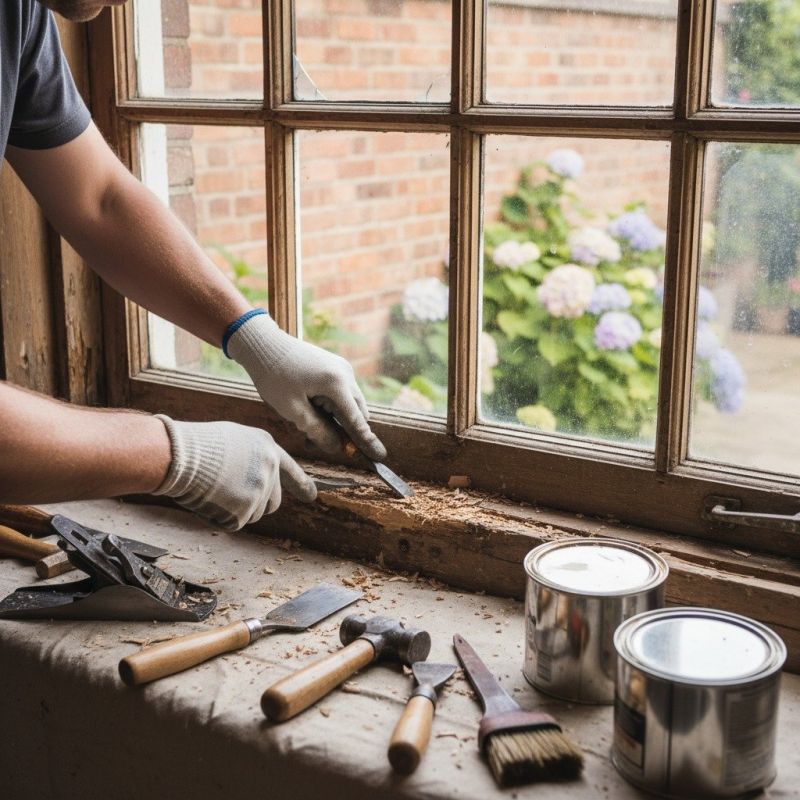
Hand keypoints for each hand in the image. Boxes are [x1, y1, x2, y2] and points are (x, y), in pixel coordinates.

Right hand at [153, 415, 315, 530]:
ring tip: (213, 490)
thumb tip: (253, 474)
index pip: (291, 471)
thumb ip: (251, 457)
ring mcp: (260, 491)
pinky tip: (208, 499)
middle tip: (231, 498)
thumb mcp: (235, 439)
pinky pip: (234, 523)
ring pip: (253, 515)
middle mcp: (270, 469)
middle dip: (257, 505)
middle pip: (273, 502)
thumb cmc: (198, 445)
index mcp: (268, 448)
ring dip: (236, 510)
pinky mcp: (245, 511)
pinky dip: (220, 517)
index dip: (302, 484)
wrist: (180, 456)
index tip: (312, 495)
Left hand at [228, 313, 386, 460]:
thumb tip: (336, 447)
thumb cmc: (274, 375)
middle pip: (358, 412)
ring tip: (305, 427)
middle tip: (315, 443)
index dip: (366, 441)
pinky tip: (310, 411)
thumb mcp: (292, 409)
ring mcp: (342, 368)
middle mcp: (345, 374)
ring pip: (350, 404)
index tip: (379, 456)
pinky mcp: (335, 367)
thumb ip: (317, 430)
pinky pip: (341, 393)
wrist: (264, 344)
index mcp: (336, 383)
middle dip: (345, 432)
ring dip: (336, 420)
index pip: (357, 420)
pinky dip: (331, 407)